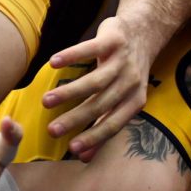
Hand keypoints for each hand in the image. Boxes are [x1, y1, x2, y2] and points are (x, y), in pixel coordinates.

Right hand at [42, 16, 154, 160]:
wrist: (143, 33)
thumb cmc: (126, 73)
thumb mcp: (123, 99)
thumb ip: (104, 124)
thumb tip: (84, 157)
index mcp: (135, 100)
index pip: (114, 123)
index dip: (95, 137)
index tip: (72, 150)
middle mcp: (131, 82)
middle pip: (101, 104)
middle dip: (76, 119)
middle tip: (52, 130)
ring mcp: (123, 61)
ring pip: (95, 80)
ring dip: (70, 92)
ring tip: (46, 102)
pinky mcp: (114, 39)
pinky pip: (91, 49)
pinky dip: (72, 56)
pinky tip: (54, 63)